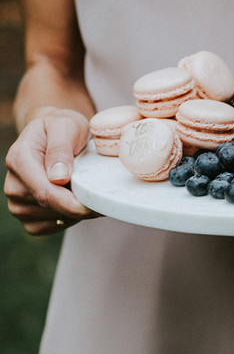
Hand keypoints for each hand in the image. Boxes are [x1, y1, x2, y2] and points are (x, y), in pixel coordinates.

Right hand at [4, 108, 95, 234]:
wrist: (57, 135)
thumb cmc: (63, 128)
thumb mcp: (66, 126)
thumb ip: (60, 149)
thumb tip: (58, 177)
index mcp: (19, 159)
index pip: (44, 192)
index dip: (71, 203)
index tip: (94, 205)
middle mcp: (13, 183)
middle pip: (48, 207)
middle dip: (77, 206)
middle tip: (100, 196)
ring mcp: (16, 202)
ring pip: (51, 219)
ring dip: (74, 213)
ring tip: (87, 193)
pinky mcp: (26, 216)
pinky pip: (50, 227)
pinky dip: (67, 219)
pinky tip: (75, 202)